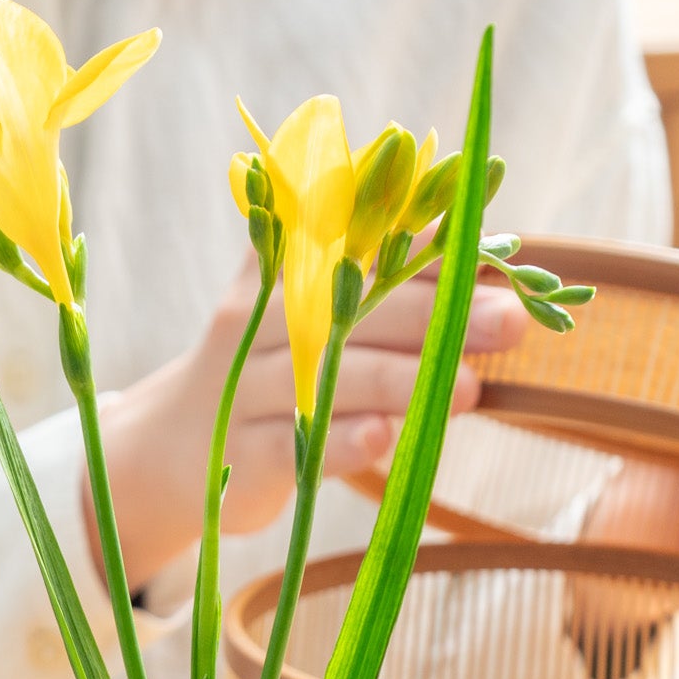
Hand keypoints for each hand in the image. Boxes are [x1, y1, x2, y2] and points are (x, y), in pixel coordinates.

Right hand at [91, 265, 529, 590]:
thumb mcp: (300, 312)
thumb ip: (369, 268)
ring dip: (400, 380)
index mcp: (282, 277)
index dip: (428, 253)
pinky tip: (384, 437)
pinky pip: (295, 447)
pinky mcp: (242, 456)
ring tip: (469, 388)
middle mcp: (260, 324)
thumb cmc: (264, 374)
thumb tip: (466, 222)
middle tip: (509, 321)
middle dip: (435, 314)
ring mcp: (247, 391)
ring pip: (327, 378)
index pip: (362, 250)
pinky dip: (341, 443)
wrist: (169, 450)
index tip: (492, 258)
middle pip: (351, 311)